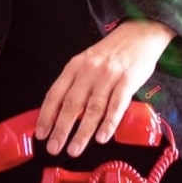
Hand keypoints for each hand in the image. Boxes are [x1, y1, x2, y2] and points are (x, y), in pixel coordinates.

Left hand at [35, 19, 174, 156]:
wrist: (140, 34)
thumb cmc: (112, 52)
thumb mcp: (88, 61)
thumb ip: (76, 83)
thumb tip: (62, 114)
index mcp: (76, 66)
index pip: (56, 93)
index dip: (46, 115)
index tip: (42, 133)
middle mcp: (90, 71)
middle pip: (72, 104)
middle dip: (61, 129)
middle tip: (54, 148)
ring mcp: (109, 76)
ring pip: (93, 108)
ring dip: (83, 132)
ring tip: (75, 149)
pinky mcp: (128, 81)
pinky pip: (117, 105)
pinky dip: (108, 123)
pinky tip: (102, 136)